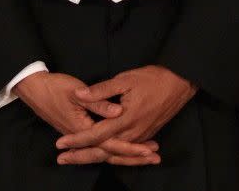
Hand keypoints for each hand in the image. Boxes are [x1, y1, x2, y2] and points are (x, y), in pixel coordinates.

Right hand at [15, 72, 159, 165]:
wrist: (33, 88)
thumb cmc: (54, 87)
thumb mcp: (76, 91)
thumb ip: (98, 102)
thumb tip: (118, 112)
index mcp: (83, 128)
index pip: (111, 143)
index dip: (131, 147)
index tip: (148, 150)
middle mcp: (82, 136)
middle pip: (110, 153)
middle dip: (133, 156)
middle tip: (155, 158)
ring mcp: (79, 135)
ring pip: (105, 152)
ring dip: (126, 155)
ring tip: (145, 155)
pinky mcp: (77, 132)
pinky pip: (99, 146)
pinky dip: (114, 150)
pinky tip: (122, 148)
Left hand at [55, 65, 196, 162]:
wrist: (179, 84)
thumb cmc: (150, 79)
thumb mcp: (123, 79)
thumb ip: (101, 90)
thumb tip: (79, 94)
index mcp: (125, 120)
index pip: (95, 135)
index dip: (77, 140)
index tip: (60, 144)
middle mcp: (133, 133)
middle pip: (104, 151)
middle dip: (82, 156)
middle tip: (62, 159)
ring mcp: (141, 136)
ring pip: (115, 153)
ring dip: (96, 157)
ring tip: (77, 158)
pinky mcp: (146, 134)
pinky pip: (126, 150)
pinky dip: (113, 155)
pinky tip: (104, 154)